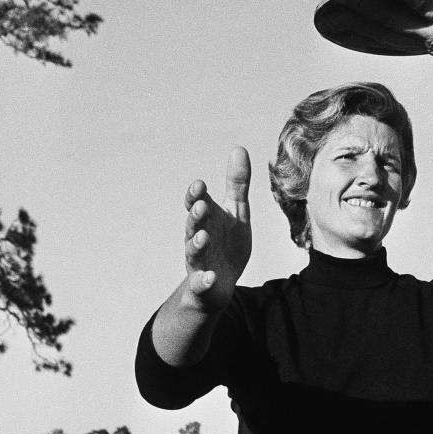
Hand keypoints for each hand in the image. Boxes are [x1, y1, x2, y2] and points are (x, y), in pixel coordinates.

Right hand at [183, 147, 251, 312]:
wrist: (220, 285)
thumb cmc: (226, 243)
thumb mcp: (236, 211)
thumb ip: (237, 183)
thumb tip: (239, 148)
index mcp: (206, 220)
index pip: (196, 204)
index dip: (196, 196)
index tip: (200, 185)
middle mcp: (198, 238)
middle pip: (193, 226)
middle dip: (196, 216)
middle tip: (201, 206)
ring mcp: (199, 262)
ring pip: (193, 253)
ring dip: (196, 244)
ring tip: (202, 237)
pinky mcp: (203, 285)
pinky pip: (200, 284)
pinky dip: (203, 281)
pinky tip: (209, 277)